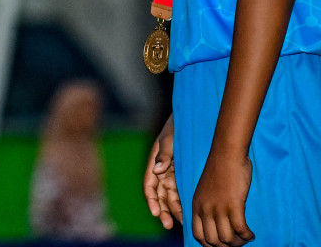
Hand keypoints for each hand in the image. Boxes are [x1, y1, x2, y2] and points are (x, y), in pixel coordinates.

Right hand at [143, 116, 181, 230]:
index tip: (155, 212)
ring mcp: (174, 174)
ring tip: (182, 223)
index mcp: (155, 163)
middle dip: (162, 210)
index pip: (149, 185)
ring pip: (171, 197)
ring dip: (174, 210)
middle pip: (160, 195)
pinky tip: (191, 214)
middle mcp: (162, 171)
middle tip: (168, 224)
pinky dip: (185, 203)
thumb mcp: (169, 139)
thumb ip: (164, 155)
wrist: (195, 120)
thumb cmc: (178, 127)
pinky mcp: (185, 175)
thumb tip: (157, 170)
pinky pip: (183, 192)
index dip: (151, 200)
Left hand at [191, 145, 252, 245]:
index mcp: (196, 205)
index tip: (222, 243)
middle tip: (237, 242)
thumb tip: (215, 224)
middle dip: (226, 246)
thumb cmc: (219, 171)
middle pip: (213, 241)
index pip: (198, 235)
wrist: (226, 153)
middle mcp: (205, 209)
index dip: (210, 244)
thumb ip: (207, 206)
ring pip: (227, 239)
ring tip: (245, 237)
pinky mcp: (234, 204)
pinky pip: (240, 230)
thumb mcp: (205, 191)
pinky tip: (251, 234)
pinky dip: (247, 236)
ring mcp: (219, 207)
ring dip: (239, 242)